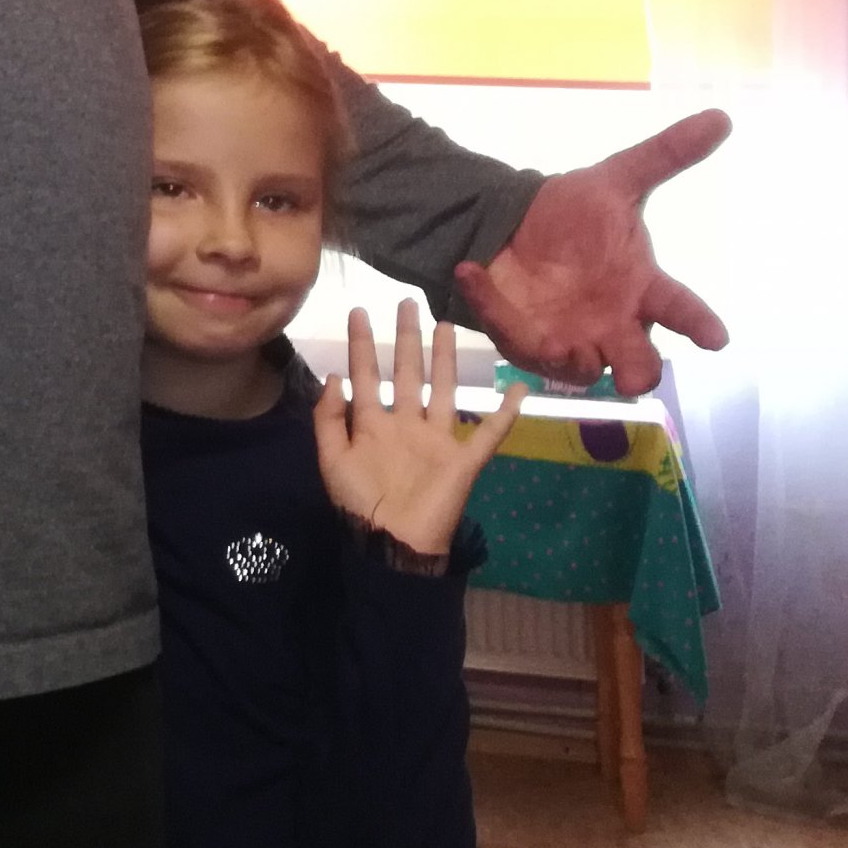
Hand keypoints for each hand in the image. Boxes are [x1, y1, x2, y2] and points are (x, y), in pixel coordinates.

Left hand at [315, 302, 524, 558]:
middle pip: (407, 374)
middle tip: (407, 303)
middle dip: (406, 340)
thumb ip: (329, 419)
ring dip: (445, 360)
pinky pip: (488, 434)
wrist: (393, 545)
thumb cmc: (360, 505)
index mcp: (373, 426)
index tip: (360, 312)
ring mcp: (436, 440)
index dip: (362, 346)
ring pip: (442, 391)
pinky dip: (505, 413)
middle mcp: (406, 425)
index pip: (366, 376)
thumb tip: (334, 377)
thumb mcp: (331, 460)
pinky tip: (518, 390)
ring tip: (446, 327)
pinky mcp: (463, 460)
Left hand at [454, 110, 731, 396]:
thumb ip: (665, 154)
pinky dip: (491, 307)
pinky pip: (513, 337)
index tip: (716, 338)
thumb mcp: (614, 179)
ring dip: (570, 360)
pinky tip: (472, 272)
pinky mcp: (525, 341)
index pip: (681, 309)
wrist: (515, 224)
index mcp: (641, 287)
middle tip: (630, 374)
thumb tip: (721, 117)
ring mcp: (571, 339)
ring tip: (556, 343)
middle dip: (637, 372)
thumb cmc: (575, 214)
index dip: (700, 325)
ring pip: (581, 370)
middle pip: (640, 364)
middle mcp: (613, 323)